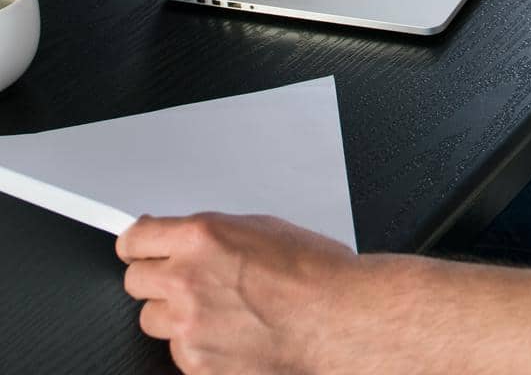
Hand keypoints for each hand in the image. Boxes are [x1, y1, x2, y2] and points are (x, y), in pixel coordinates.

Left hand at [117, 212, 386, 374]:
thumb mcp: (260, 228)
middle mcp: (186, 281)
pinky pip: (177, 351)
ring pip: (152, 319)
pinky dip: (195, 344)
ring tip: (214, 308)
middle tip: (185, 278)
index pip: (134, 238)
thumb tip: (188, 242)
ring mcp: (187, 327)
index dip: (138, 243)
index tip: (141, 247)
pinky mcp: (196, 364)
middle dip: (157, 277)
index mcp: (200, 238)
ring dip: (173, 313)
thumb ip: (212, 236)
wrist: (335, 320)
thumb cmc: (312, 272)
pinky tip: (229, 333)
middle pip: (134, 280)